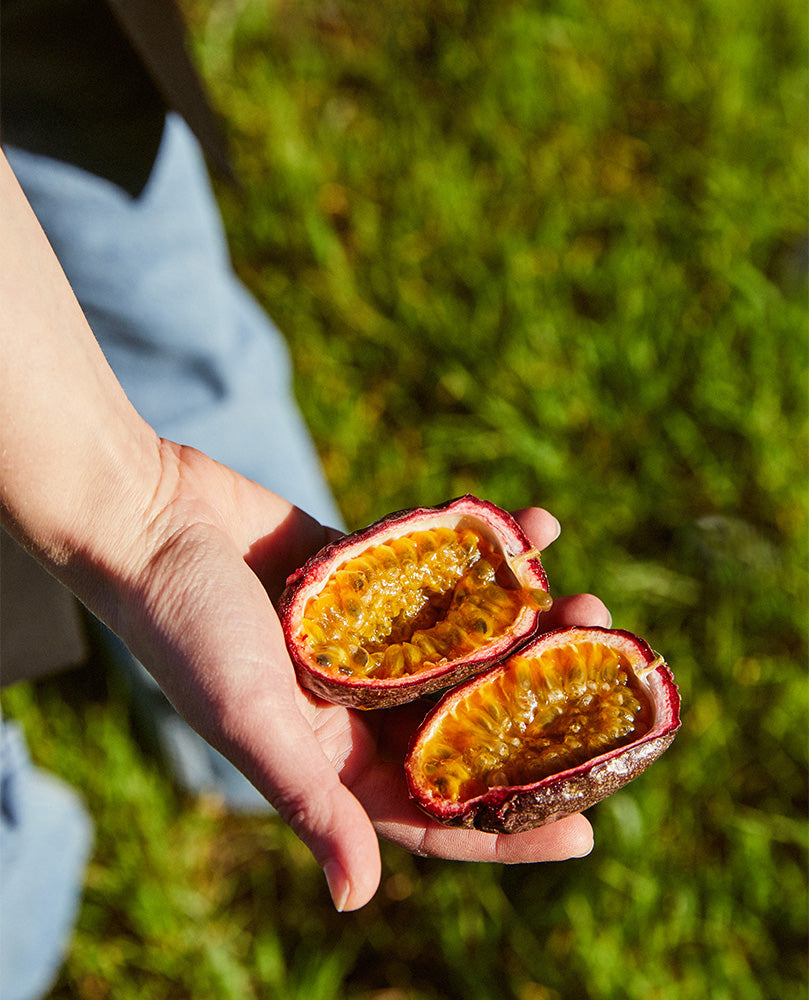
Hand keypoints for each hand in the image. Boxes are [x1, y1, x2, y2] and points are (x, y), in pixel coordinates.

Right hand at [109, 443, 609, 911]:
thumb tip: (357, 901)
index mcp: (333, 757)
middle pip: (468, 718)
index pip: (434, 810)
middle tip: (608, 673)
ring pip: (470, 643)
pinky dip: (487, 553)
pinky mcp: (371, 572)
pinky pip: (443, 571)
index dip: (508, 828)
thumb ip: (309, 803)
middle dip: (540, 704)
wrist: (147, 521)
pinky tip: (535, 526)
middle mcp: (359, 704)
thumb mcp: (248, 720)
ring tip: (586, 596)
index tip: (587, 833)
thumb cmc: (185, 628)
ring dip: (531, 622)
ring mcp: (369, 636)